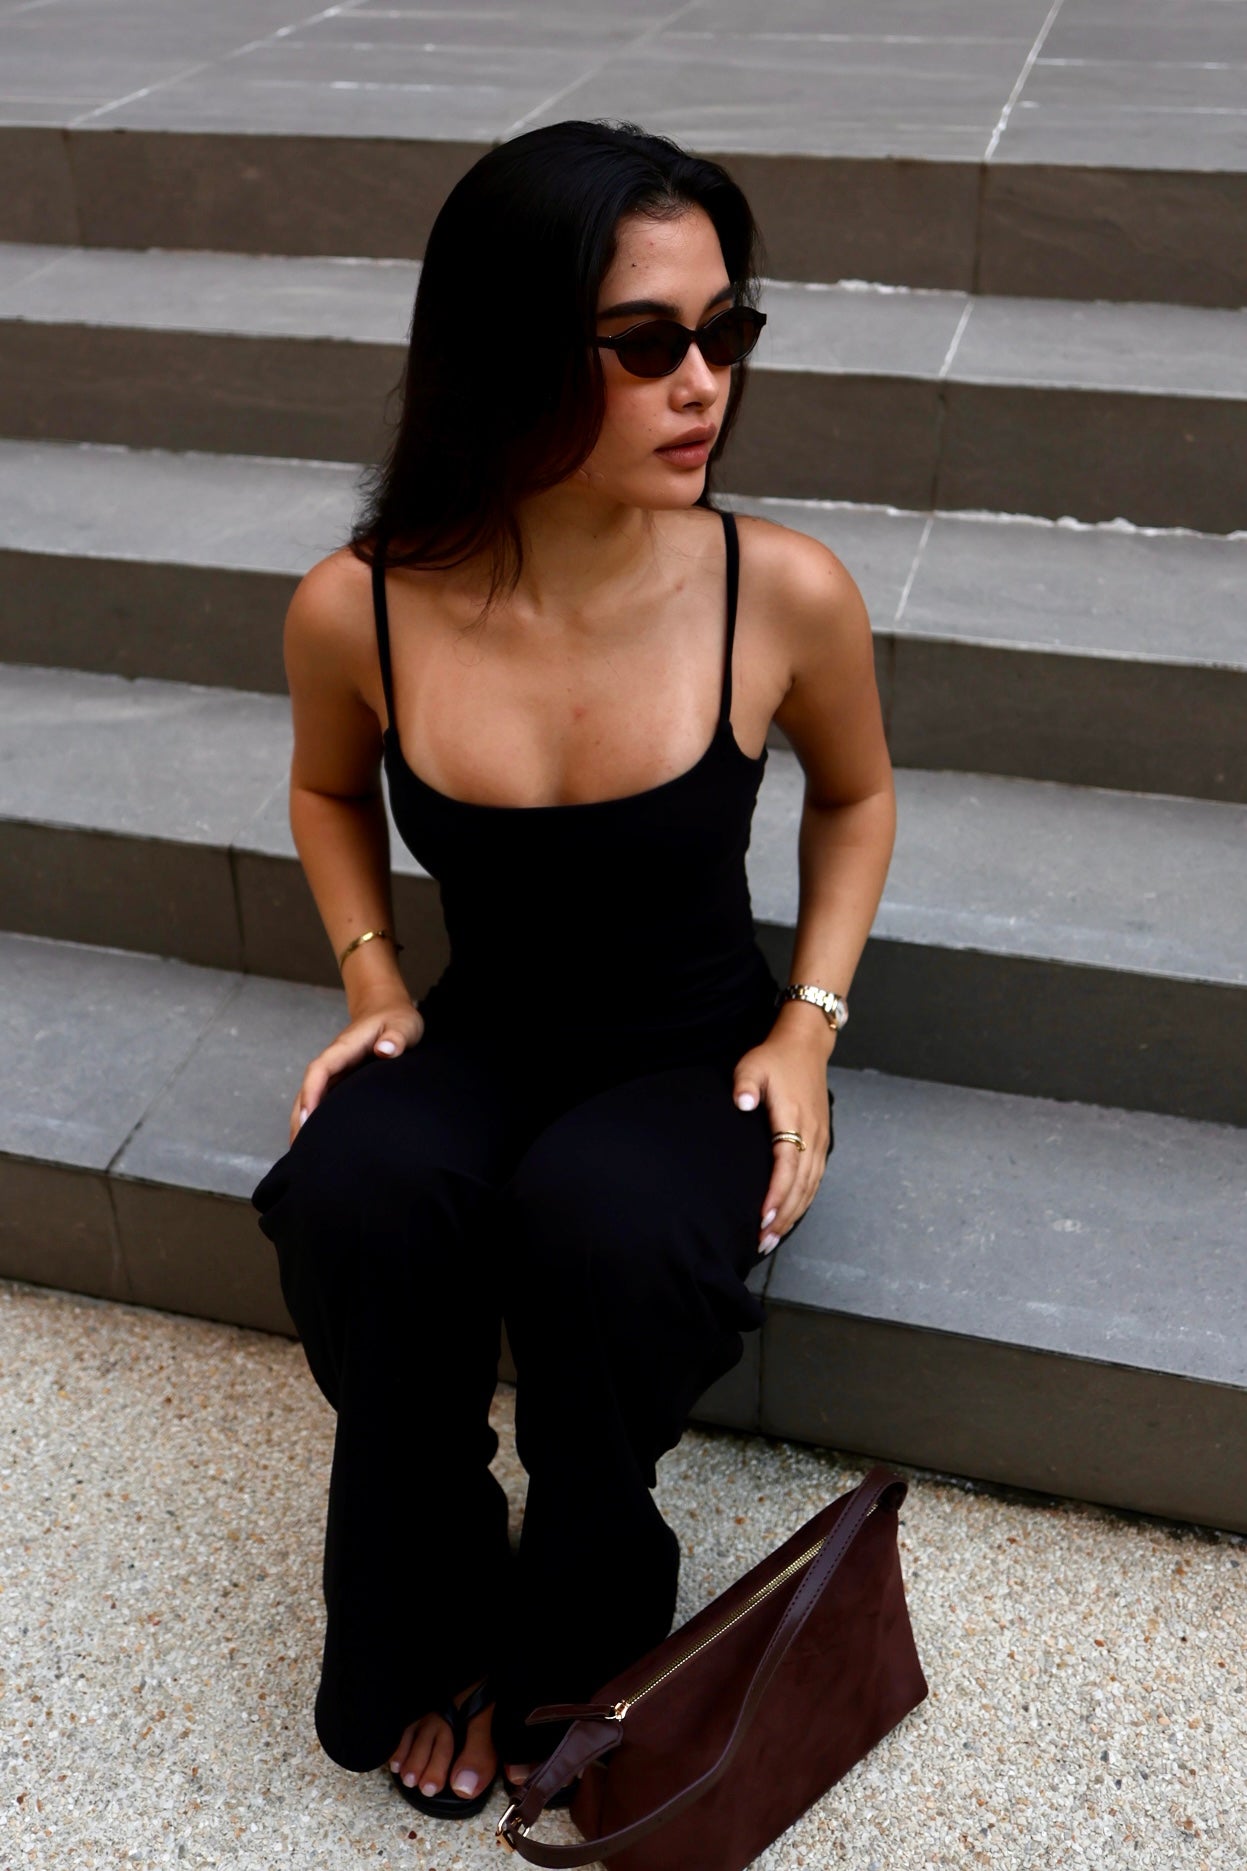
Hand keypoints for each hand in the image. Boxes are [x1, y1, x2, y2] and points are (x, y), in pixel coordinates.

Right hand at [288, 995, 423, 1143]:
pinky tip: (319, 1139)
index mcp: (345, 1047)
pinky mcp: (342, 1079)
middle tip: (298, 1149)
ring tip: (301, 1153)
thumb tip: (385, 1050)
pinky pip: (325, 1098)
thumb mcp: (403, 1024)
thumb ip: (396, 1036)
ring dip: (303, 1121)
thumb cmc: (397, 1018)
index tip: (307, 1118)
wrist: (388, 1009)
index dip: (311, 1093)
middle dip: (300, 1116)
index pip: (320, 1070)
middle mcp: (335, 1060)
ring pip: (313, 1096)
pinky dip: (317, 1117)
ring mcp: (337, 1070)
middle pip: (309, 1088)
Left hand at [732, 1029, 832, 1252]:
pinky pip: (815, 1178)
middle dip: (783, 1216)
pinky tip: (790, 1216)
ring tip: (772, 1238)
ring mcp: (820, 1139)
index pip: (787, 1164)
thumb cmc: (775, 1059)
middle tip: (762, 1241)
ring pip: (810, 1186)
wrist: (805, 1047)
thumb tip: (743, 1103)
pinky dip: (803, 1201)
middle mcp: (812, 1134)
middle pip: (800, 1184)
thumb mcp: (753, 1065)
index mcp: (794, 1118)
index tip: (762, 1216)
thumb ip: (746, 1084)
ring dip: (793, 1214)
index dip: (776, 1194)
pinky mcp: (821, 1140)